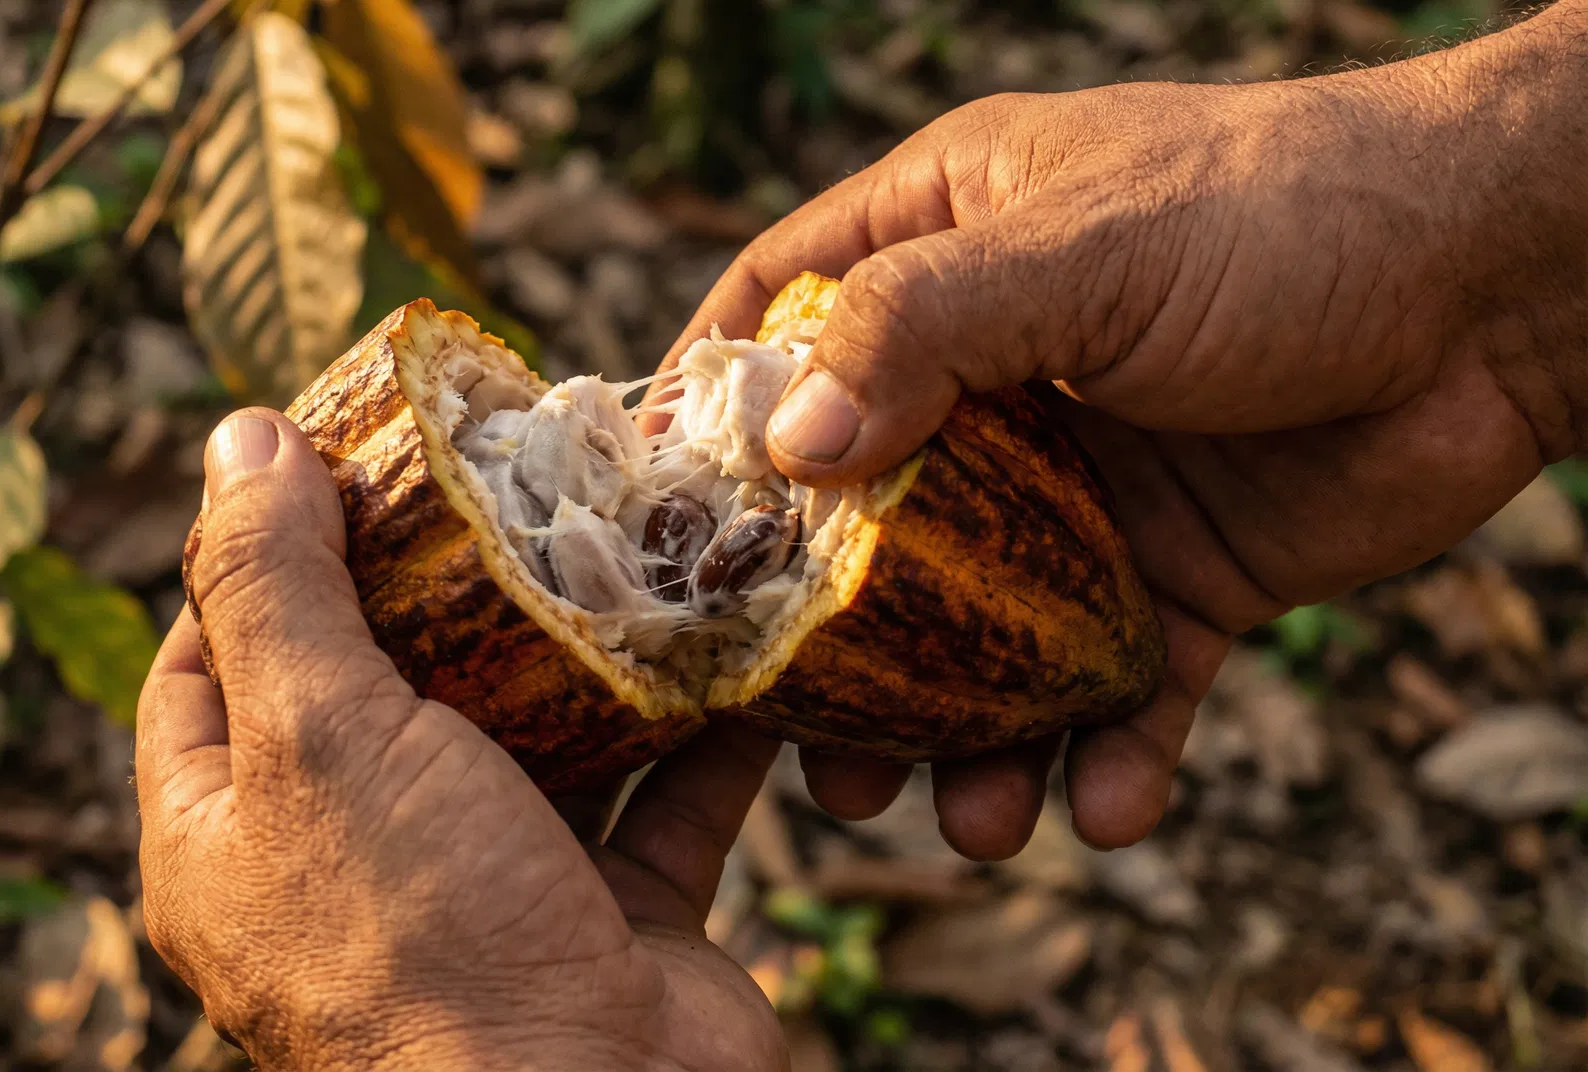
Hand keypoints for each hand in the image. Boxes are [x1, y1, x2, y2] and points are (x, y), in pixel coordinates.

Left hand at [137, 411, 788, 1069]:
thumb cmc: (422, 942)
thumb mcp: (316, 736)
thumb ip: (273, 586)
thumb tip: (237, 438)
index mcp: (235, 843)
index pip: (206, 670)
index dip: (253, 558)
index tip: (330, 461)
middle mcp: (351, 872)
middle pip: (379, 691)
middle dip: (439, 581)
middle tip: (493, 471)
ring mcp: (485, 898)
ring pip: (527, 739)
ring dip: (578, 646)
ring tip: (620, 526)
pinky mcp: (608, 919)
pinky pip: (652, 801)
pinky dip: (694, 726)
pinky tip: (729, 631)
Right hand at [660, 5, 1587, 856]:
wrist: (1504, 289)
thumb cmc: (1285, 212)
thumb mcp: (1085, 243)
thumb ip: (924, 328)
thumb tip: (788, 445)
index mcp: (946, 250)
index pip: (779, 315)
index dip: (711, 406)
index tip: (655, 515)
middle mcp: (994, 378)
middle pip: (860, 516)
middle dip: (831, 638)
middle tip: (803, 735)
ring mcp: (1081, 489)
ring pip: (978, 631)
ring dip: (965, 738)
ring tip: (965, 818)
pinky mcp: (1177, 576)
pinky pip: (1118, 687)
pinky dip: (1107, 756)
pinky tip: (1106, 805)